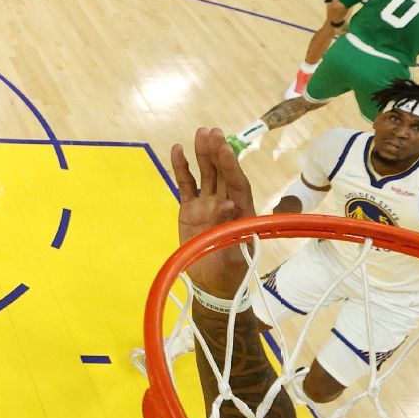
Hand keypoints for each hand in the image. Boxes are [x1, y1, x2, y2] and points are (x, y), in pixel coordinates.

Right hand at [171, 128, 257, 296]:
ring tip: (200, 132)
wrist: (211, 285)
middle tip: (212, 132)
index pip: (237, 183)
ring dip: (203, 154)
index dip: (231, 166)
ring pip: (206, 174)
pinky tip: (177, 150)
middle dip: (218, 152)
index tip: (225, 148)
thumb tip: (229, 205)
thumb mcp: (234, 256)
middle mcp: (225, 204)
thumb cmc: (228, 274)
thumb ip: (232, 230)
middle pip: (222, 173)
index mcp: (241, 212)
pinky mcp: (190, 210)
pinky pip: (185, 185)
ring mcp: (207, 205)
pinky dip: (182, 168)